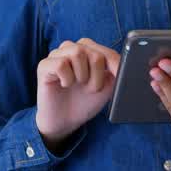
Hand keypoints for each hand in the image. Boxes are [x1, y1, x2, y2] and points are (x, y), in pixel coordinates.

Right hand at [36, 38, 120, 152]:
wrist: (65, 121)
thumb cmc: (85, 101)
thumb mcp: (107, 86)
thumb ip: (116, 72)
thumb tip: (126, 62)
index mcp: (89, 51)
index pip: (106, 52)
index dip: (115, 65)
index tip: (119, 77)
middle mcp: (72, 48)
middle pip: (93, 52)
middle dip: (97, 75)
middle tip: (92, 89)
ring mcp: (57, 55)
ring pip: (77, 53)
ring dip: (83, 76)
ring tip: (78, 86)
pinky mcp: (44, 65)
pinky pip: (61, 64)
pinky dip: (67, 78)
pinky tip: (65, 84)